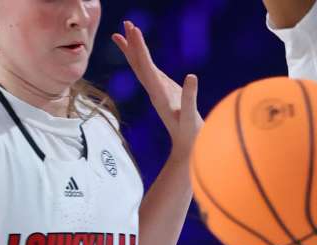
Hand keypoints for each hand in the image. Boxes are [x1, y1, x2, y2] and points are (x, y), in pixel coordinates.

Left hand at [112, 20, 201, 156]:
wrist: (187, 149)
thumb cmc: (190, 135)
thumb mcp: (191, 117)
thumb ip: (190, 97)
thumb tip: (191, 76)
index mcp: (159, 94)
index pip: (146, 67)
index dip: (140, 48)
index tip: (135, 31)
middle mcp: (155, 91)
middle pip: (139, 64)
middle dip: (131, 43)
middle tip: (125, 24)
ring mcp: (159, 91)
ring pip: (142, 67)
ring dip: (135, 49)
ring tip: (127, 32)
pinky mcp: (166, 92)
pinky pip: (151, 71)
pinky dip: (145, 59)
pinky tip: (143, 53)